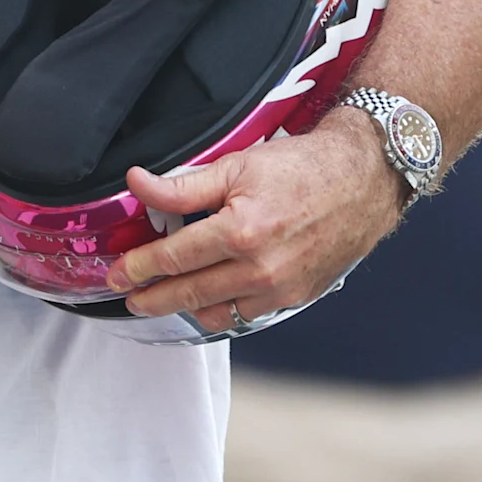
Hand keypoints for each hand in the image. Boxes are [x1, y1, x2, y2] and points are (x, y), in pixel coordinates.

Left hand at [106, 110, 404, 331]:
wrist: (363, 179)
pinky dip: (222, 311)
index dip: (139, 267)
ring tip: (166, 298)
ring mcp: (280, 289)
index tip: (118, 273)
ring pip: (216, 313)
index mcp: (241, 231)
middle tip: (130, 297)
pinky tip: (209, 299)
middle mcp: (260, 268)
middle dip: (152, 298)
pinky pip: (246, 316)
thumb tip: (137, 184)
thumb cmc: (304, 167)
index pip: (174, 258)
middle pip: (189, 294)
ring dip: (186, 308)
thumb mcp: (237, 165)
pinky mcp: (296, 298)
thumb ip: (183, 185)